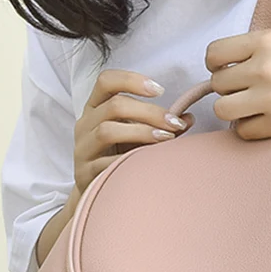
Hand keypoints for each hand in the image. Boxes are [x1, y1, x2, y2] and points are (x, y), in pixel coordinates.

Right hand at [72, 69, 192, 197]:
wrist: (94, 191)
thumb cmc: (118, 156)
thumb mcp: (136, 135)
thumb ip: (160, 125)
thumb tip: (188, 118)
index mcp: (95, 108)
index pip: (106, 81)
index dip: (132, 80)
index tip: (160, 90)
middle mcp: (85, 124)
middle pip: (114, 106)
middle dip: (150, 112)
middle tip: (174, 123)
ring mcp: (82, 148)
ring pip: (107, 131)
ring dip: (141, 132)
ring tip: (166, 139)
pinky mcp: (84, 173)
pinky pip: (105, 163)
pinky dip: (128, 160)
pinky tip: (147, 163)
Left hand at [205, 31, 270, 138]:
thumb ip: (255, 52)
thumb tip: (223, 72)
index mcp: (266, 41)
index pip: (214, 54)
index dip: (217, 65)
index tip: (229, 70)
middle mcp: (265, 68)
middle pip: (217, 85)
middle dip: (229, 89)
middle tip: (247, 90)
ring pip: (223, 110)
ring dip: (234, 111)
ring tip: (252, 107)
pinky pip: (244, 132)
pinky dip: (251, 128)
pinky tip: (266, 120)